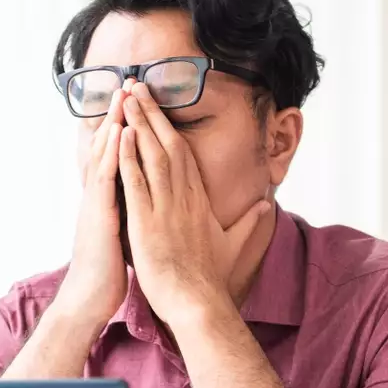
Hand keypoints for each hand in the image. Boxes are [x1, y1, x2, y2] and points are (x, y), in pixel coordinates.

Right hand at [54, 90, 127, 325]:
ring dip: (112, 123)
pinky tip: (119, 133)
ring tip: (122, 96)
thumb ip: (127, 213)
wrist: (90, 299)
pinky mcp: (99, 216)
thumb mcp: (121, 235)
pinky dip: (112, 154)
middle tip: (127, 83)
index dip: (126, 127)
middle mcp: (99, 195)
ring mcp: (97, 203)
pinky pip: (106, 179)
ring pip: (104, 156)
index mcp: (109, 198)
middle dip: (118, 115)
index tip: (137, 102)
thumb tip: (139, 201)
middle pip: (108, 147)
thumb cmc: (108, 271)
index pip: (117, 155)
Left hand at [118, 83, 272, 325]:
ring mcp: (166, 208)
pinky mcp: (147, 222)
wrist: (199, 303)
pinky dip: (128, 156)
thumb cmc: (212, 280)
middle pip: (168, 144)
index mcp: (199, 201)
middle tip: (137, 84)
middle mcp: (184, 198)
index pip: (184, 154)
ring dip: (138, 124)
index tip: (158, 105)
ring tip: (126, 97)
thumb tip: (267, 205)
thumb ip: (249, 223)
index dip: (169, 127)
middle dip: (152, 112)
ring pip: (152, 155)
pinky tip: (120, 134)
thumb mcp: (235, 245)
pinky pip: (136, 182)